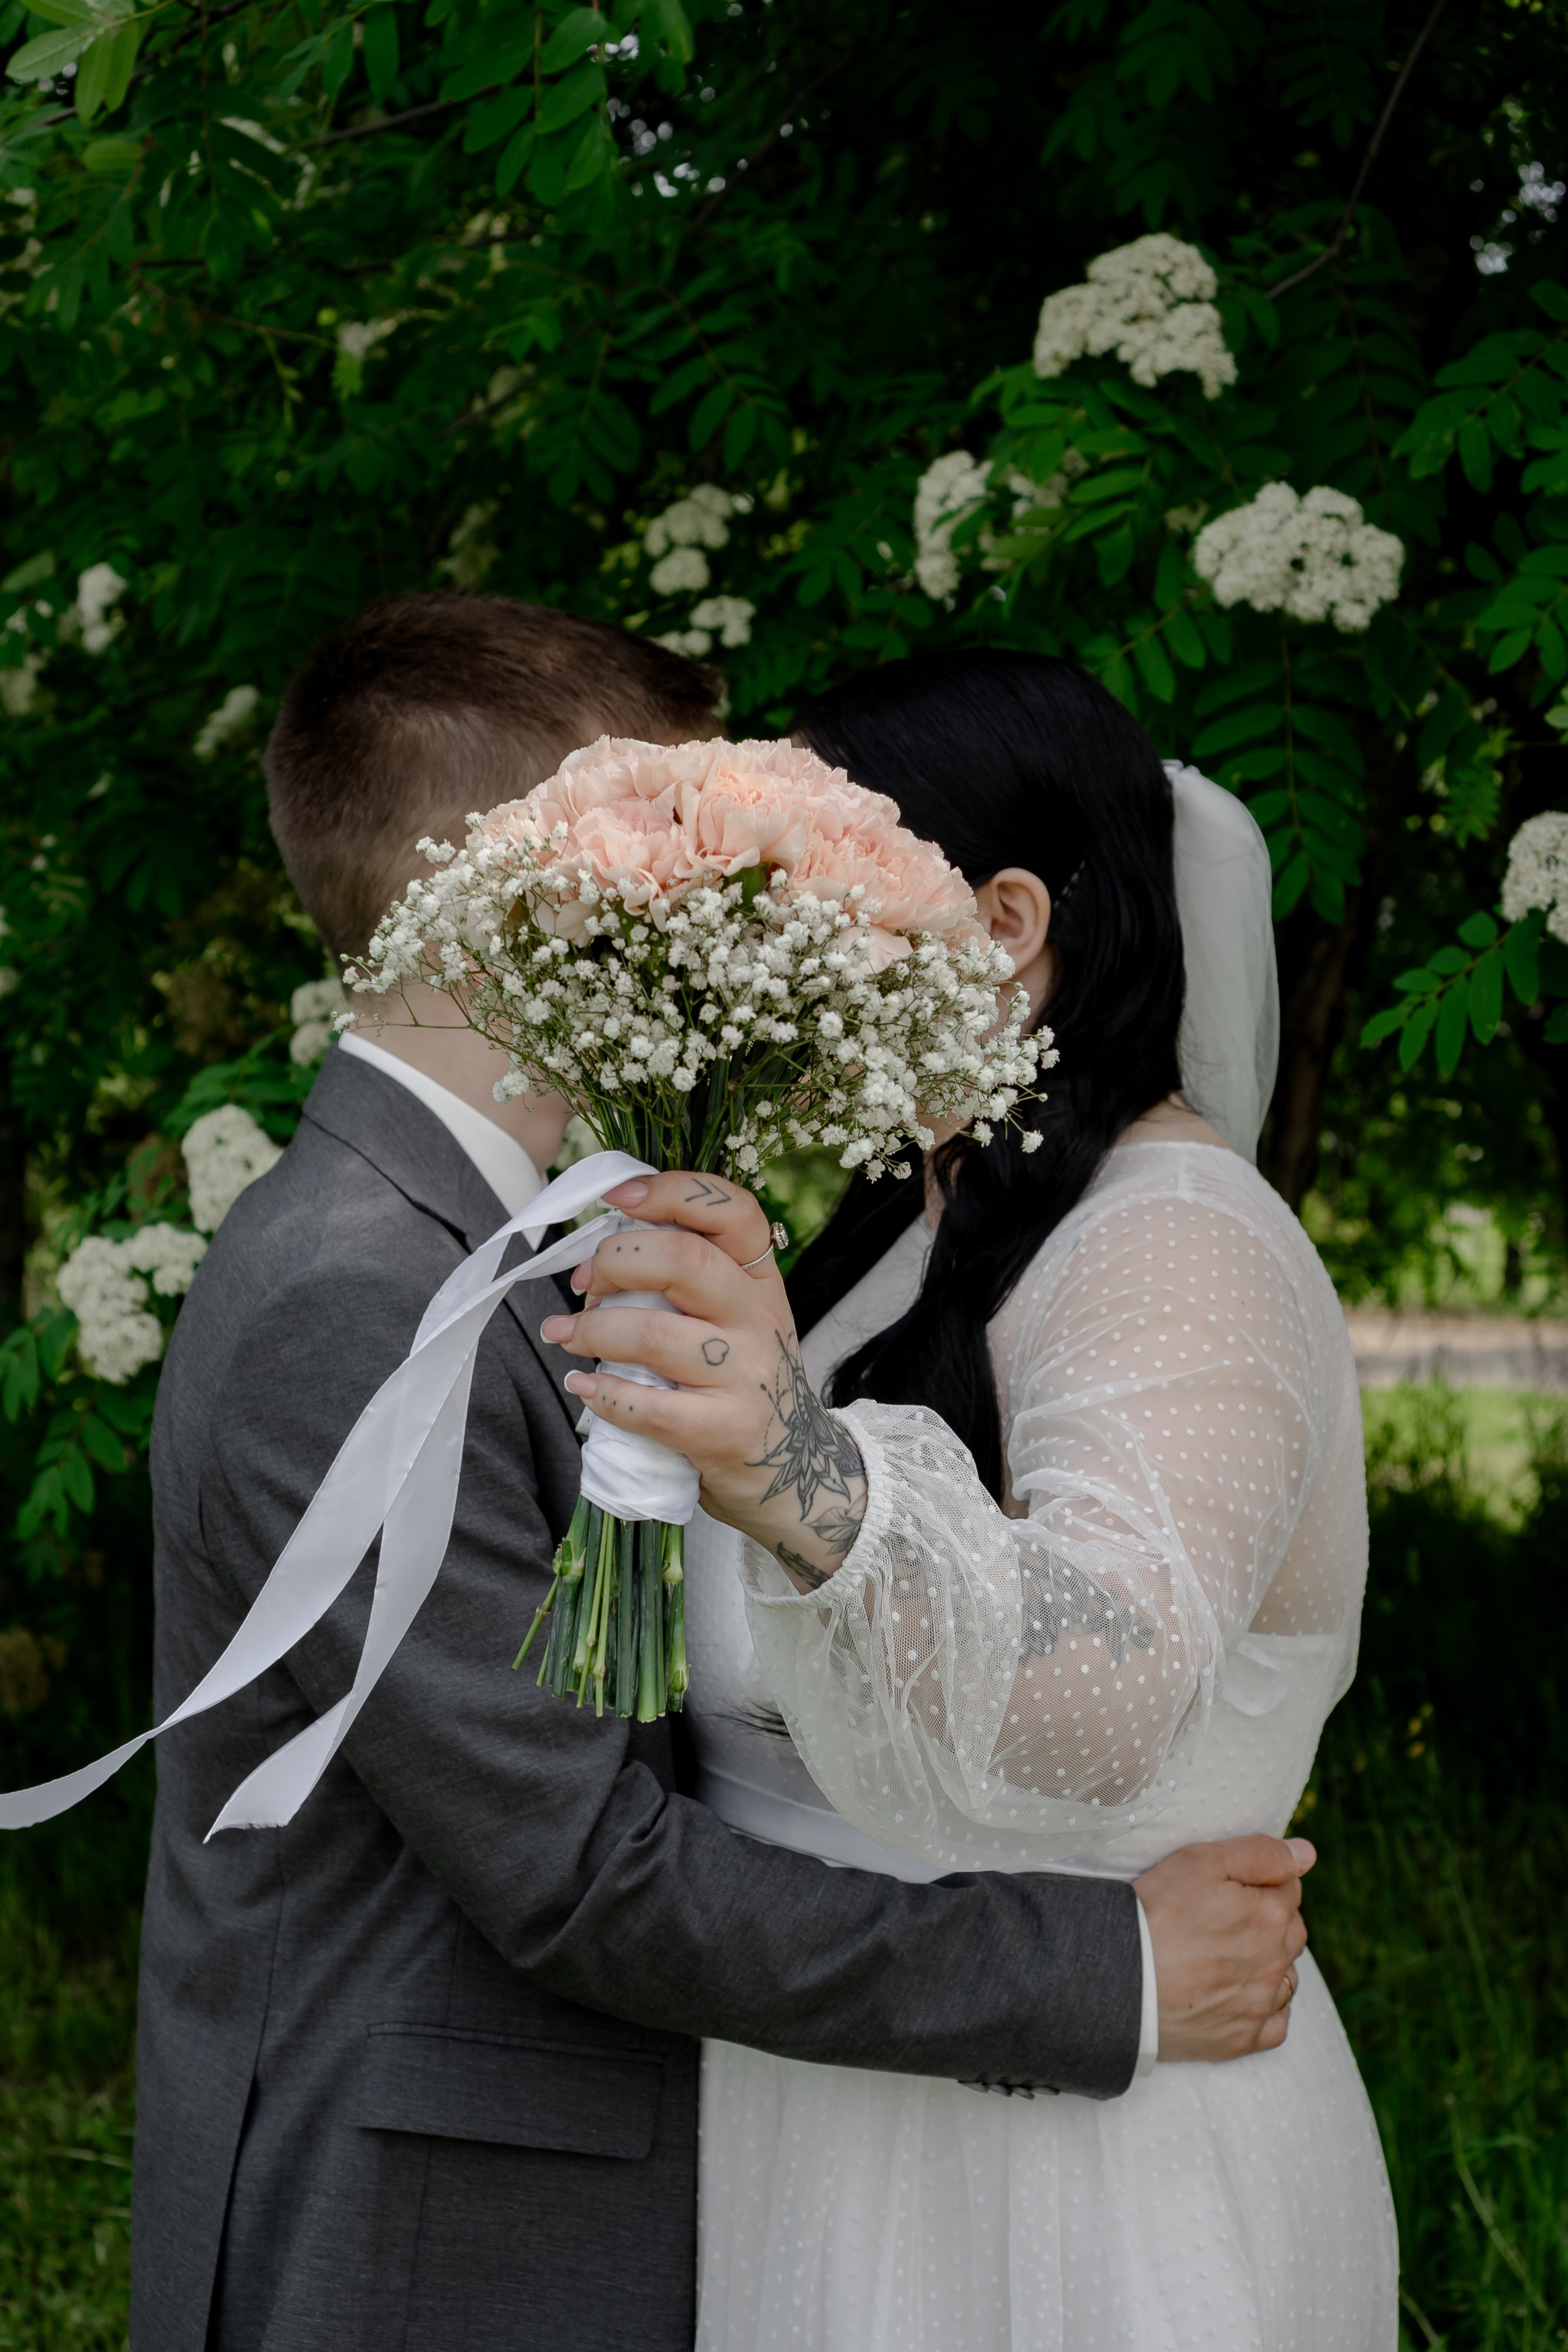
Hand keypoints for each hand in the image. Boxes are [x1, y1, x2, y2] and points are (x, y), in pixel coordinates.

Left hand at [537, 1170, 867, 1588]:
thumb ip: (687, 1278)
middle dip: (614, 1261)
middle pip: (683, 1260)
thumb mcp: (734, 1316)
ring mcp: (748, 1376)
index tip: (616, 1198)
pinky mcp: (727, 1431)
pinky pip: (652, 1407)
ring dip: (593, 1330)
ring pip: (655, 1333)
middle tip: (583, 1285)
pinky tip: (583, 1386)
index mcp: (761, 1279)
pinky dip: (604, 1393)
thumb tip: (600, 1246)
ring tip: (564, 1335)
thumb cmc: (740, 1379)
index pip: (733, 1210)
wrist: (794, 1468)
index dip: (671, 1192)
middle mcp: (760, 1319)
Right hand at [1134, 1834, 1314, 2061]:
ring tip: (1226, 1956)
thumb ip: (1261, 1853)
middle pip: (1291, 1933)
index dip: (1260, 1883)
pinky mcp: (1241, 2040)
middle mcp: (1276, 1964)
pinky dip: (1266, 2010)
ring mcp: (1260, 2006)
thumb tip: (1306, 1854)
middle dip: (1268, 1921)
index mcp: (1271, 1917)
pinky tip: (1240, 1996)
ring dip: (1269, 1964)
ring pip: (1286, 1978)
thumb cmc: (1155, 1911)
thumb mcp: (1202, 1861)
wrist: (1117, 1977)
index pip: (1289, 1890)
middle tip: (1223, 1918)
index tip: (1228, 1888)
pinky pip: (1276, 2025)